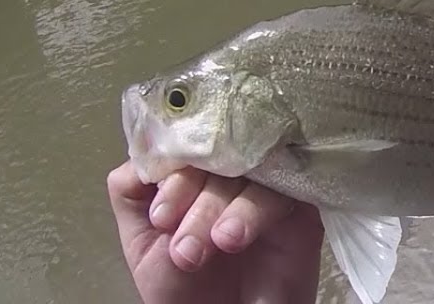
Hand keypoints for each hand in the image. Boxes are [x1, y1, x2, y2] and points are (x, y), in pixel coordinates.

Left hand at [107, 161, 323, 303]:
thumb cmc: (185, 289)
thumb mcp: (143, 240)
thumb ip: (132, 191)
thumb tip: (145, 148)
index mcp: (198, 172)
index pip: (189, 145)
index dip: (173, 174)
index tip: (161, 218)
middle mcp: (234, 172)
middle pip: (221, 154)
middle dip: (197, 201)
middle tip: (185, 251)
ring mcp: (269, 184)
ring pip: (250, 169)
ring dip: (223, 208)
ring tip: (213, 249)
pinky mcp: (301, 204)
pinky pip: (284, 188)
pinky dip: (255, 210)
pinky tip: (236, 237)